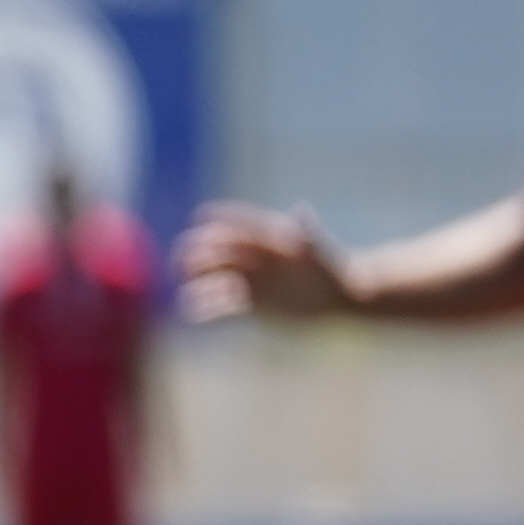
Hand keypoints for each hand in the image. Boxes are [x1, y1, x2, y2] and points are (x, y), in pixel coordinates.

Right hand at [177, 203, 354, 321]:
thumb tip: (300, 211)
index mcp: (268, 239)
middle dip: (200, 252)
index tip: (200, 216)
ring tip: (186, 291)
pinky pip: (222, 307)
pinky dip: (207, 309)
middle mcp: (255, 259)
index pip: (238, 223)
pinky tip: (193, 313)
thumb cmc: (333, 270)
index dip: (219, 217)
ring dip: (199, 283)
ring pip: (216, 279)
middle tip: (184, 258)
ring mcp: (250, 282)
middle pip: (219, 251)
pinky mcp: (250, 306)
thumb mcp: (321, 252)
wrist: (339, 299)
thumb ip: (307, 233)